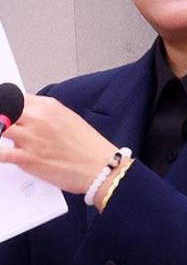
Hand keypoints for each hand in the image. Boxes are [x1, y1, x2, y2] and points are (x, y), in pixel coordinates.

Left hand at [0, 94, 116, 193]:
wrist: (99, 166)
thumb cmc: (87, 145)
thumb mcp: (68, 119)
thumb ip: (44, 115)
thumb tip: (25, 118)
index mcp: (49, 107)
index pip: (14, 98)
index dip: (4, 104)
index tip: (3, 109)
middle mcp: (38, 118)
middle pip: (3, 109)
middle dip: (0, 116)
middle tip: (1, 123)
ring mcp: (31, 138)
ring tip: (0, 134)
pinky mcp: (27, 158)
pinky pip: (0, 153)